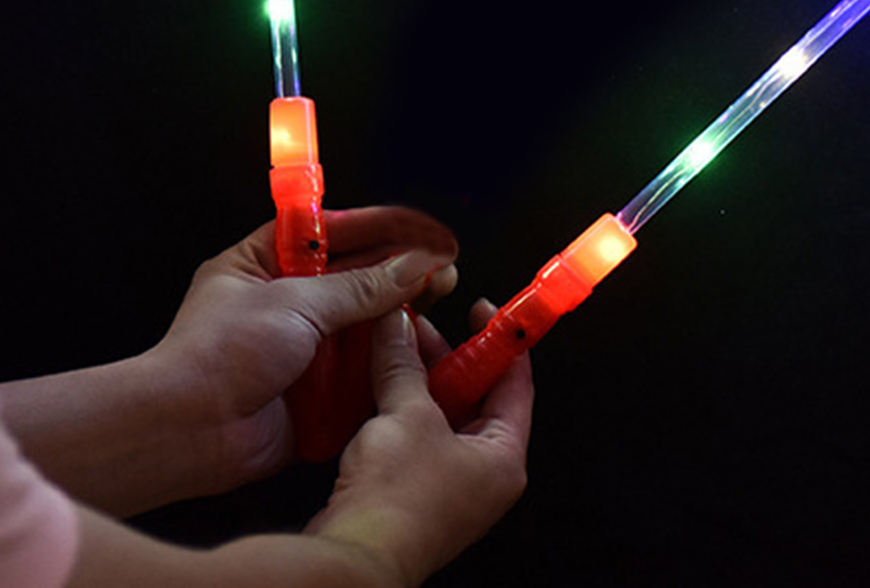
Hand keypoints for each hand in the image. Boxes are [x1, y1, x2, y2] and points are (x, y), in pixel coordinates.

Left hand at [0, 207, 458, 515]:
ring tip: (441, 292)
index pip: (335, 230)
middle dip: (401, 267)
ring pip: (363, 321)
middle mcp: (285, 300)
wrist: (187, 433)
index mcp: (265, 261)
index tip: (427, 229)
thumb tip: (416, 263)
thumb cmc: (220, 353)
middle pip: (356, 275)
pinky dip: (389, 357)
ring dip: (402, 309)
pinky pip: (360, 368)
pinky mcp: (313, 390)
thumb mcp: (296, 302)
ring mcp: (301, 347)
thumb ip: (362, 285)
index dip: (385, 226)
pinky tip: (419, 342)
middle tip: (445, 264)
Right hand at [308, 300, 532, 585]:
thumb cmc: (397, 504)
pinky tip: (380, 386)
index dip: (501, 341)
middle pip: (476, 397)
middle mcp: (482, 476)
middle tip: (428, 327)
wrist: (354, 557)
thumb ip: (404, 364)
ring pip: (442, 417)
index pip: (515, 384)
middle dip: (448, 358)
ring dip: (420, 381)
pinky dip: (402, 409)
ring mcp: (449, 488)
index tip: (487, 312)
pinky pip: (417, 438)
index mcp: (503, 458)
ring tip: (398, 348)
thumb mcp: (408, 414)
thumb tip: (399, 327)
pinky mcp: (415, 495)